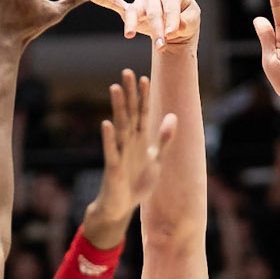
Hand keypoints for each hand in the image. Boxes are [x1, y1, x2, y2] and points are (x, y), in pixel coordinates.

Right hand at [83, 0, 199, 50]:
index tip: (172, 35)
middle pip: (153, 11)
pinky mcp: (130, 11)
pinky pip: (114, 3)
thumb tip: (177, 27)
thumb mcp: (193, 22)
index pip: (170, 5)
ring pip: (134, 11)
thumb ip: (187, 23)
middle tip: (161, 47)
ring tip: (129, 35)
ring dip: (132, 24)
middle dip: (157, 29)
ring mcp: (140, 2)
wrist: (176, 30)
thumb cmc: (186, 22)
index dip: (172, 19)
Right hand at [83, 69, 177, 246]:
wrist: (121, 206)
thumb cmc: (137, 183)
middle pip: (130, 113)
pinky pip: (111, 150)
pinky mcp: (113, 167)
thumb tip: (173, 117)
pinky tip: (106, 124)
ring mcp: (120, 153)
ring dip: (118, 108)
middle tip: (126, 72)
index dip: (144, 97)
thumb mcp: (156, 160)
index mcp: (140, 140)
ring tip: (115, 89)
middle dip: (130, 94)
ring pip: (120, 126)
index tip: (144, 77)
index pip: (142, 113)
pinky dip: (109, 138)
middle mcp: (129, 142)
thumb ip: (164, 139)